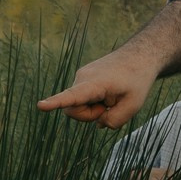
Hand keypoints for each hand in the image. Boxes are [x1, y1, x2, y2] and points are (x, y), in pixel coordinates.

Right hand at [36, 46, 157, 128]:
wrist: (140, 55)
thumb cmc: (138, 79)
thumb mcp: (133, 105)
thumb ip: (114, 121)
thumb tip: (98, 124)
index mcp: (94, 83)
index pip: (72, 96)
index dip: (55, 103)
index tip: (41, 106)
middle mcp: (82, 77)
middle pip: (74, 111)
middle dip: (91, 115)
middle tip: (112, 105)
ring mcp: (81, 76)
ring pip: (79, 105)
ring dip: (96, 107)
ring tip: (112, 95)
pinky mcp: (83, 78)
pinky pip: (83, 98)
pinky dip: (96, 101)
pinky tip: (109, 93)